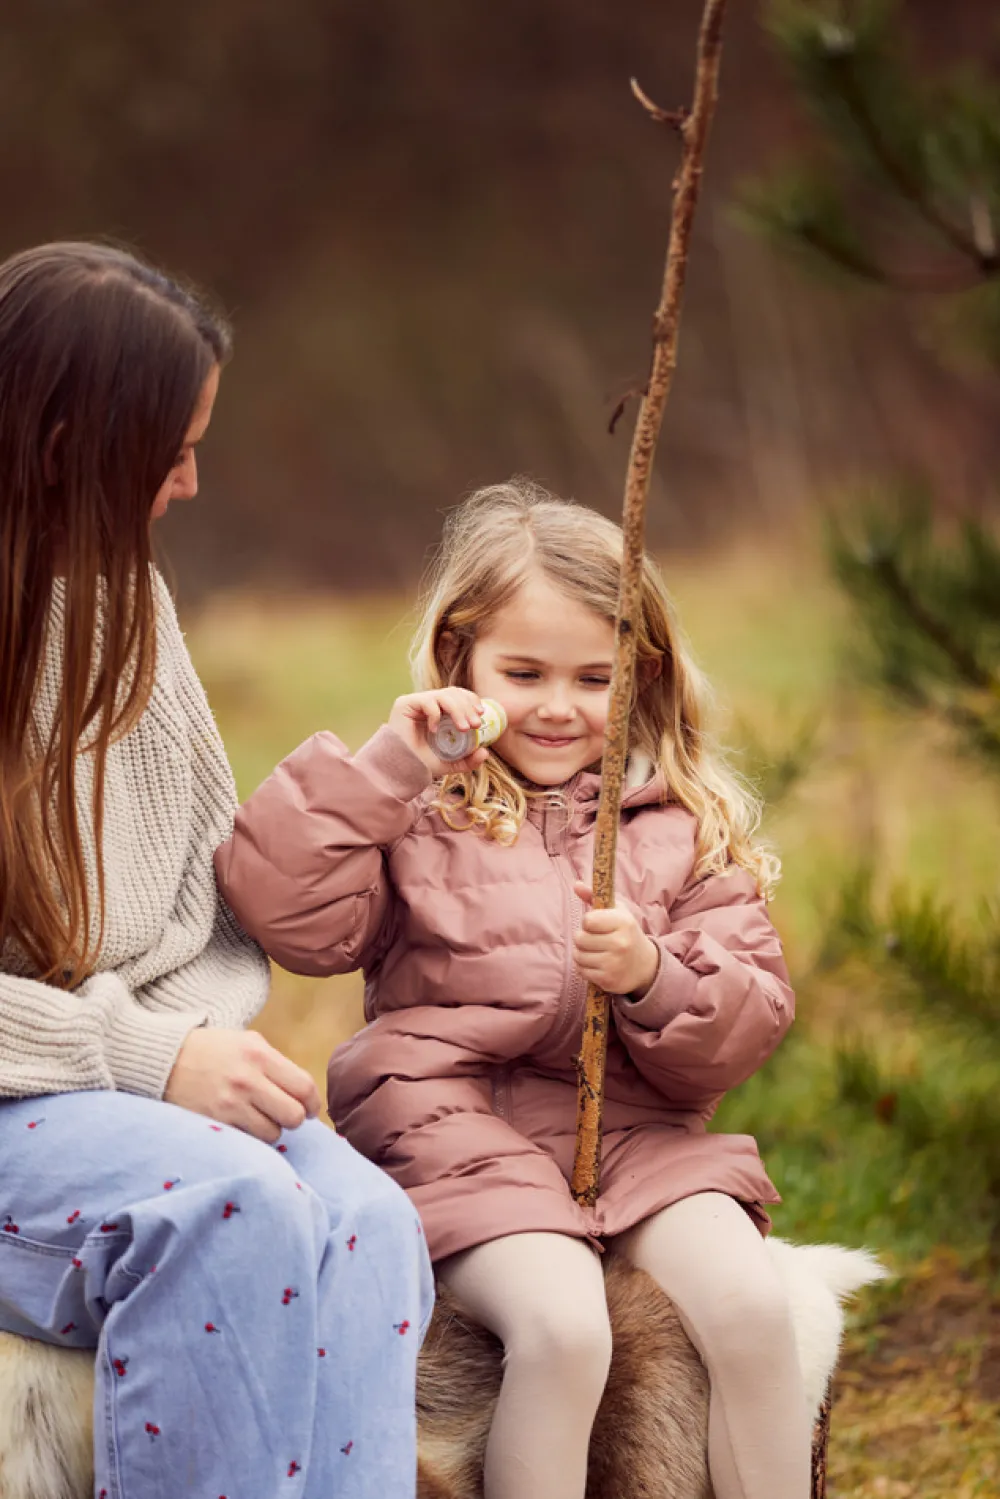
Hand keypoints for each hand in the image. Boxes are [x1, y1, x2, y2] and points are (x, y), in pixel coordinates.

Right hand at [165, 1028, 321, 1142]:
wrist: (167, 1060)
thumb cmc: (214, 1050)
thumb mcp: (248, 1042)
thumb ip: (277, 1064)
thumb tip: (305, 1094)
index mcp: (260, 1055)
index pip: (304, 1087)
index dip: (313, 1103)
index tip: (311, 1109)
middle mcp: (247, 1080)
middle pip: (294, 1116)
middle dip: (295, 1118)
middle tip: (287, 1115)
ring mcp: (230, 1104)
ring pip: (273, 1133)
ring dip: (272, 1129)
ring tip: (261, 1118)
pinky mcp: (216, 1122)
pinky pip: (249, 1141)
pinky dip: (252, 1137)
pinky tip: (244, 1124)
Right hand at [388, 687, 491, 775]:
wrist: (400, 770)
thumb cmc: (421, 764)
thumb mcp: (450, 763)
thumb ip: (468, 760)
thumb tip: (485, 752)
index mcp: (439, 711)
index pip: (458, 696)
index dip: (471, 700)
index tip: (481, 713)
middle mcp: (427, 704)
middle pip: (453, 693)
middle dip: (467, 707)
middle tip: (475, 724)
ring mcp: (416, 703)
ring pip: (443, 695)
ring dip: (458, 710)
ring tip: (463, 728)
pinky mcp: (404, 704)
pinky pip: (427, 701)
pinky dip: (435, 714)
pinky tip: (434, 730)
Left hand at [573, 882, 659, 997]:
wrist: (644, 965)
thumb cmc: (625, 932)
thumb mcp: (616, 911)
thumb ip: (594, 897)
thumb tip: (575, 884)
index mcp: (624, 922)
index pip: (588, 920)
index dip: (588, 922)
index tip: (597, 925)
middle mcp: (620, 943)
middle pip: (580, 939)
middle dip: (583, 938)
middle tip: (596, 939)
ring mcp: (614, 963)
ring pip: (578, 955)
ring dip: (581, 953)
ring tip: (595, 951)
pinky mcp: (608, 980)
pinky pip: (582, 971)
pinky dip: (585, 967)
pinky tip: (597, 963)